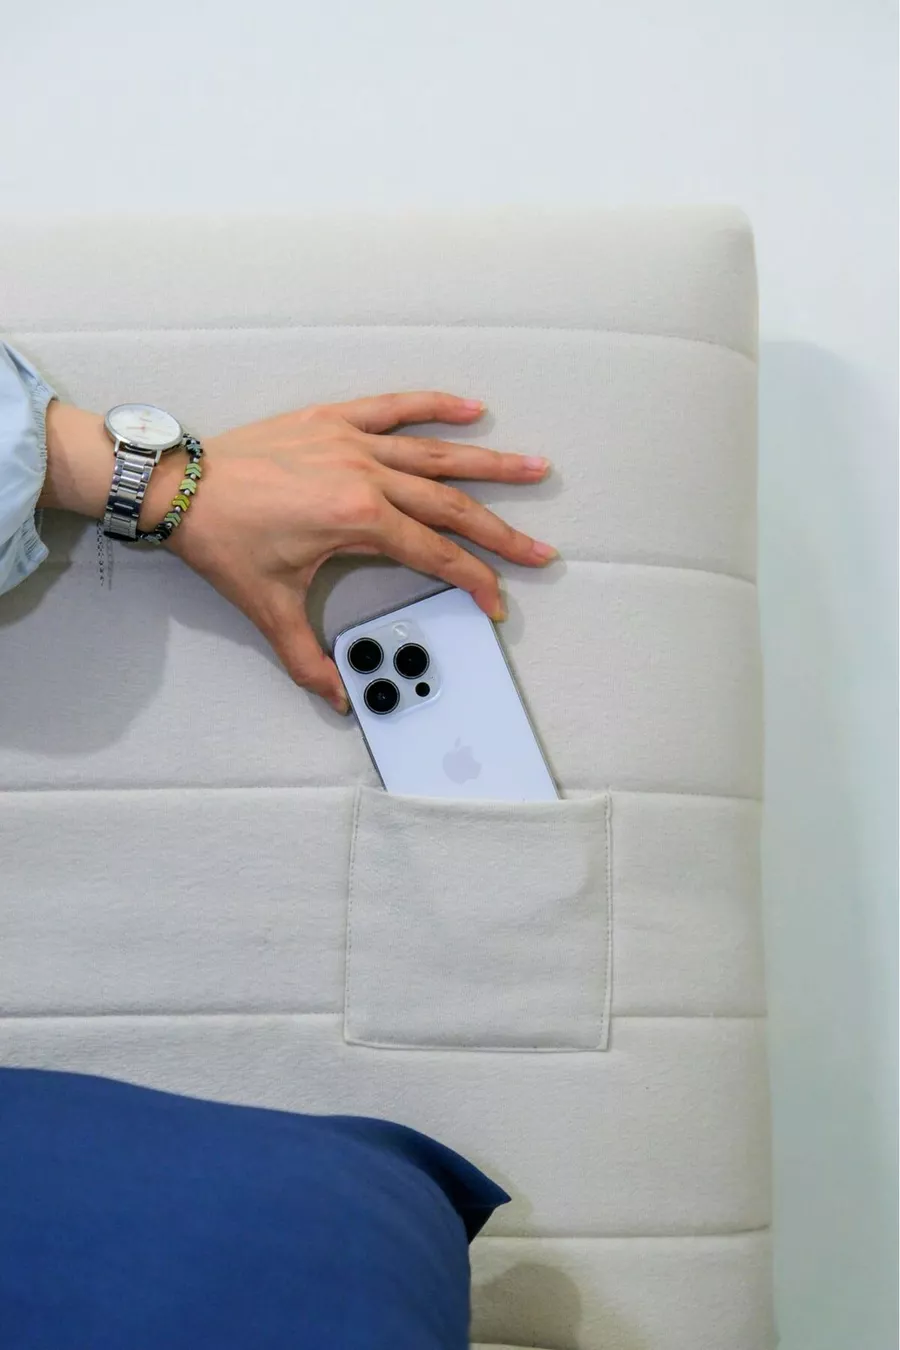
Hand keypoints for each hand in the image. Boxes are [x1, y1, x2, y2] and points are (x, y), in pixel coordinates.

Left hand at [43, 393, 555, 711]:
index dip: (473, 582)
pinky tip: (470, 408)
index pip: (435, 555)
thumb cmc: (223, 541)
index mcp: (358, 520)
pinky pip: (393, 406)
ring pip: (435, 454)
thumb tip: (335, 697)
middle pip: (451, 506)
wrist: (179, 487)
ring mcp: (352, 443)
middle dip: (500, 534)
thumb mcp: (269, 607)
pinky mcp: (333, 420)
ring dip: (489, 463)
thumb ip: (308, 657)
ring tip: (534, 467)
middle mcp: (365, 475)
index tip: (495, 602)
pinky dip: (432, 405)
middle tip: (540, 550)